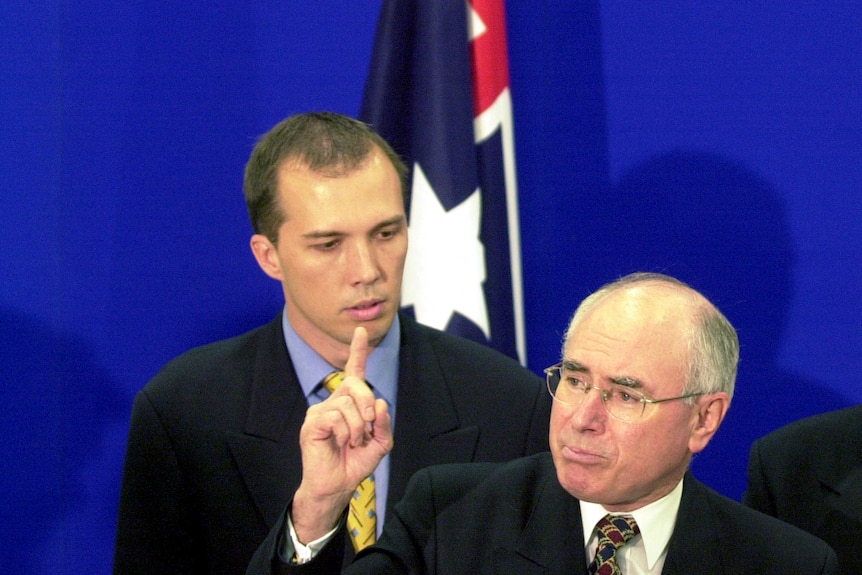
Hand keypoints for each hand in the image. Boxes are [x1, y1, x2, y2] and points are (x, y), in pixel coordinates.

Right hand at [291, 326, 392, 542]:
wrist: (338, 486)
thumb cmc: (355, 463)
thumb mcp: (380, 444)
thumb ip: (383, 423)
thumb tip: (381, 403)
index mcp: (350, 403)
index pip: (354, 371)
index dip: (358, 351)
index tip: (361, 330)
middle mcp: (334, 402)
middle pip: (356, 384)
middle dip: (368, 403)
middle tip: (368, 427)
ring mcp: (320, 411)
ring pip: (347, 403)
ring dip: (358, 428)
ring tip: (352, 443)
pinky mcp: (312, 423)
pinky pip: (335, 416)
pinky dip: (345, 432)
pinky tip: (340, 443)